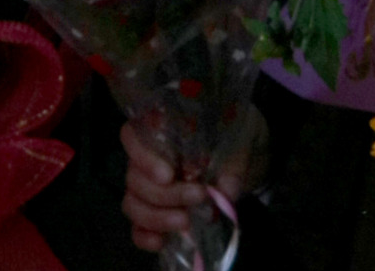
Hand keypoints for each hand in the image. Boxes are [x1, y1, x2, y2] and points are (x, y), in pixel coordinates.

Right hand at [120, 106, 264, 252]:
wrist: (242, 160)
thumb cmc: (235, 142)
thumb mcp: (238, 146)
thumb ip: (231, 166)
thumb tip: (224, 192)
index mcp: (162, 134)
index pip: (132, 136)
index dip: (143, 157)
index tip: (167, 174)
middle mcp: (146, 160)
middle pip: (135, 179)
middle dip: (165, 194)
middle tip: (198, 197)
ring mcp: (146, 189)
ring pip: (133, 204)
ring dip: (157, 217)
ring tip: (185, 221)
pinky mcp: (153, 213)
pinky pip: (137, 227)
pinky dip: (145, 236)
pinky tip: (160, 241)